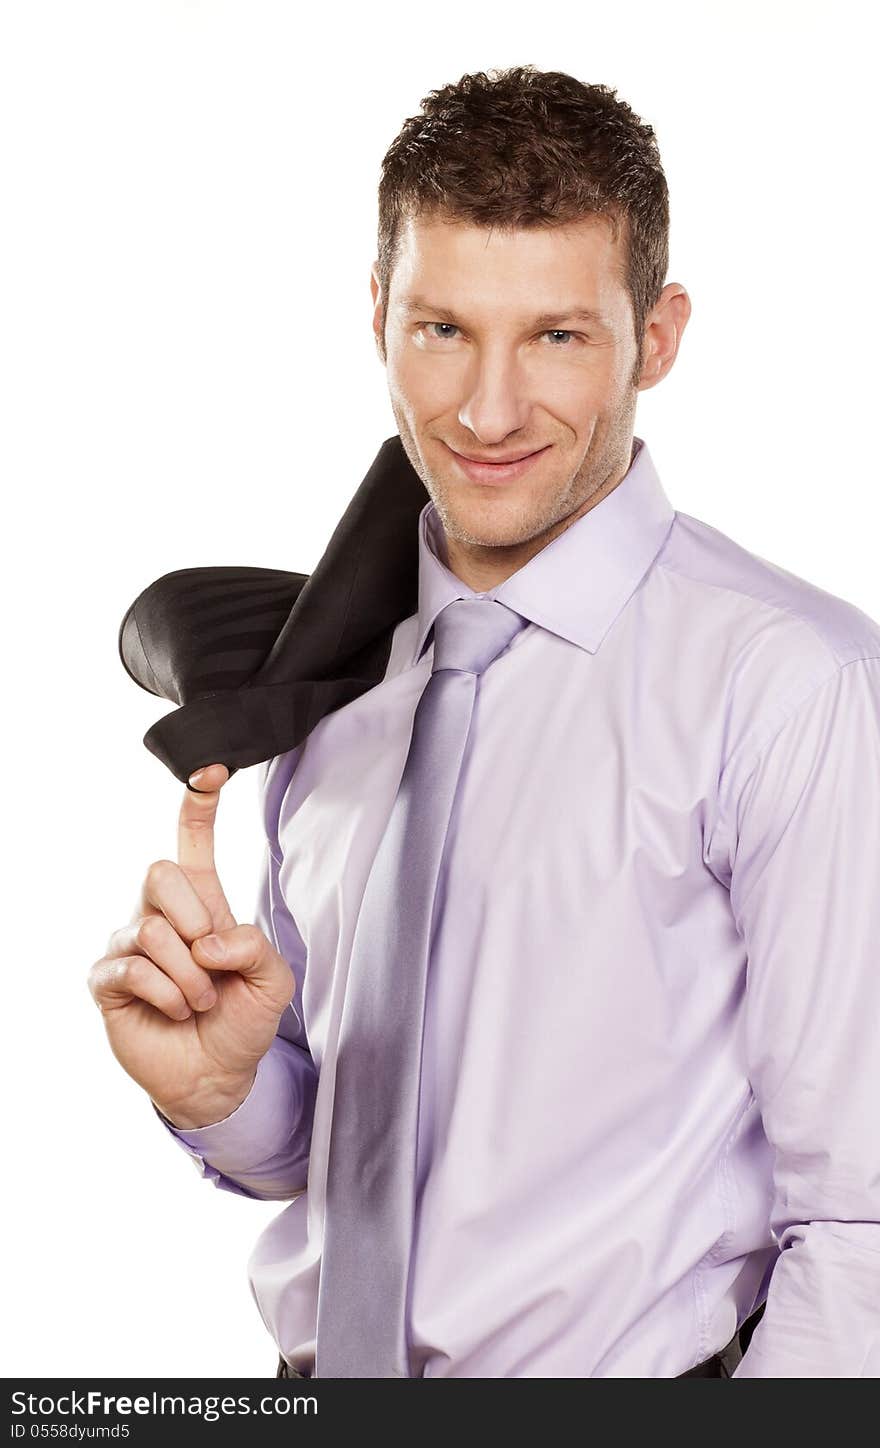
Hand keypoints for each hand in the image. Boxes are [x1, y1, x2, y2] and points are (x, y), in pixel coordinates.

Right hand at [88, 763, 294, 1127]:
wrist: (218, 1076)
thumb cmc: (243, 1020)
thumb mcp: (273, 981)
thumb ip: (254, 947)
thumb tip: (210, 940)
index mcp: (202, 904)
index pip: (191, 843)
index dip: (198, 805)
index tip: (210, 768)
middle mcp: (161, 916)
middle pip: (158, 873)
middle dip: (193, 917)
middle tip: (211, 961)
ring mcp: (130, 947)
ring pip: (150, 929)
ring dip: (188, 975)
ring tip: (200, 1000)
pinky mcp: (108, 981)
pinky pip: (130, 967)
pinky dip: (167, 994)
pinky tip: (178, 1011)